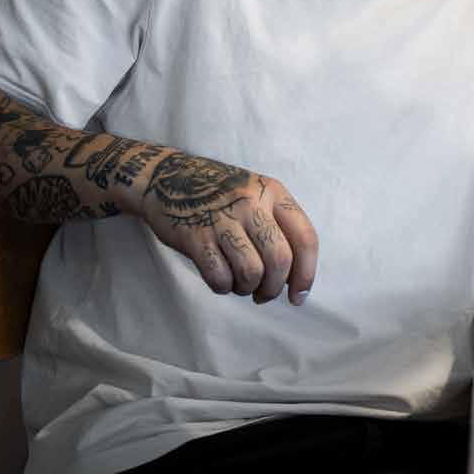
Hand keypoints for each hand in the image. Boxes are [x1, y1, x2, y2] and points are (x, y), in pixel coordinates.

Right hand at [139, 150, 318, 305]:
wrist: (167, 178)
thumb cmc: (221, 195)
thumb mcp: (257, 195)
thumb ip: (278, 227)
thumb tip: (294, 278)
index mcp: (273, 192)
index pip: (305, 238)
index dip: (306, 274)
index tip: (299, 296)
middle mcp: (251, 203)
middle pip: (279, 260)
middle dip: (274, 288)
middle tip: (264, 294)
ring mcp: (222, 218)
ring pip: (251, 272)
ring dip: (247, 289)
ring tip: (240, 284)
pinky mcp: (195, 235)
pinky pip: (219, 276)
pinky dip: (223, 287)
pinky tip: (221, 279)